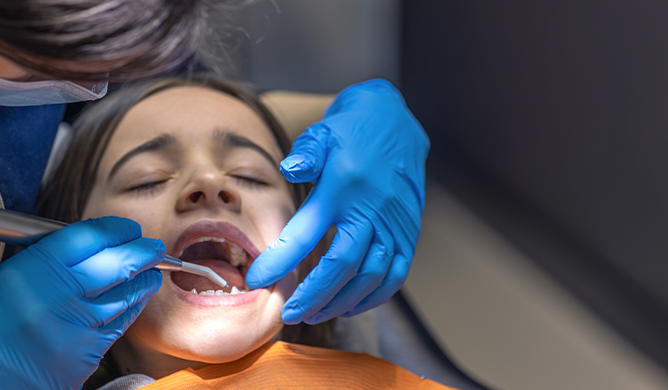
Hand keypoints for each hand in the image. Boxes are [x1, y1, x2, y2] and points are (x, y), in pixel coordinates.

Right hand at [0, 217, 163, 389]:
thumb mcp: (4, 276)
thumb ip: (46, 256)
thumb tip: (88, 240)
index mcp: (31, 272)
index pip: (87, 238)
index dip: (115, 229)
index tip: (126, 228)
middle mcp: (58, 299)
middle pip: (118, 263)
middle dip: (142, 250)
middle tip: (151, 245)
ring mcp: (77, 328)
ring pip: (127, 294)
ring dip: (145, 277)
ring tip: (152, 268)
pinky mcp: (88, 353)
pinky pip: (121, 321)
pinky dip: (133, 304)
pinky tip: (136, 295)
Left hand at [245, 79, 427, 324]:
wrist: (397, 123)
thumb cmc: (351, 131)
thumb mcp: (322, 132)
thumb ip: (305, 153)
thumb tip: (289, 170)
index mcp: (343, 187)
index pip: (308, 232)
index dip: (281, 260)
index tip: (258, 280)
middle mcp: (372, 210)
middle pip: (343, 265)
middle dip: (314, 295)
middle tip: (290, 313)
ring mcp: (395, 224)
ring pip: (371, 276)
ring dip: (342, 301)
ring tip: (314, 314)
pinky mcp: (409, 233)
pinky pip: (396, 275)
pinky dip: (373, 297)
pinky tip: (350, 305)